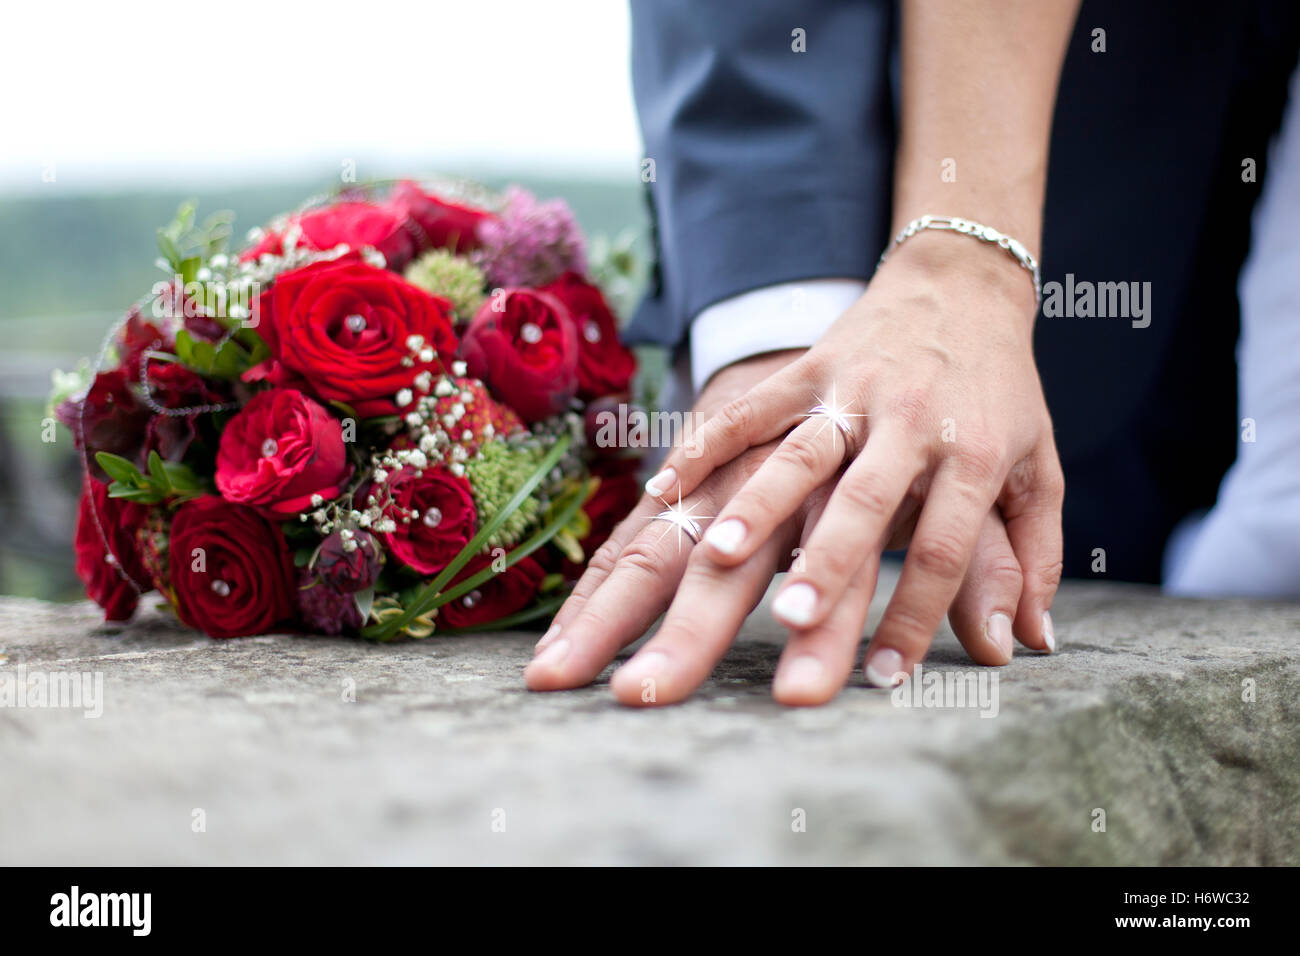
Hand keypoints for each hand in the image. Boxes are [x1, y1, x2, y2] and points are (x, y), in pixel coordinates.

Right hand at [644, 236, 1061, 686]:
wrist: (963, 287)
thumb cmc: (1002, 394)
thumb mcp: (1037, 469)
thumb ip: (1034, 557)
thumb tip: (1029, 642)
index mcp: (974, 454)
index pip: (945, 546)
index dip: (917, 613)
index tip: (886, 678)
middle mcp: (912, 422)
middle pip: (866, 502)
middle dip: (828, 564)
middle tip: (793, 624)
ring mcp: (855, 390)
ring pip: (801, 453)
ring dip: (759, 504)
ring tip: (717, 557)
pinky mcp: (810, 366)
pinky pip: (753, 409)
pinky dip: (708, 445)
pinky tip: (665, 489)